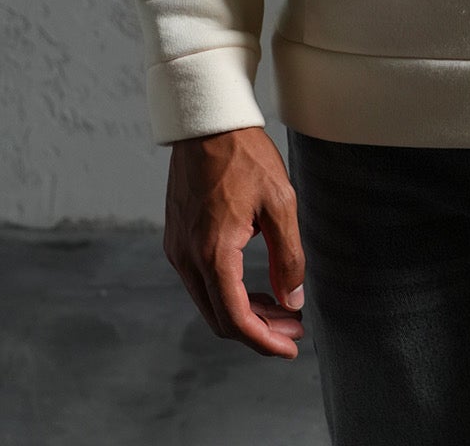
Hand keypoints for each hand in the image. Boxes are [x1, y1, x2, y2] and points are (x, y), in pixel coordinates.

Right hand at [163, 124, 307, 357]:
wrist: (207, 123)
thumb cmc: (245, 157)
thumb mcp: (280, 203)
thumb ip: (288, 256)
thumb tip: (291, 300)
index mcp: (213, 253)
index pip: (236, 319)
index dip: (265, 341)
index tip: (290, 347)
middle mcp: (188, 258)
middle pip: (220, 318)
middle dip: (259, 330)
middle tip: (293, 327)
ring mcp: (177, 249)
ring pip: (209, 302)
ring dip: (243, 311)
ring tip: (280, 307)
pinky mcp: (176, 238)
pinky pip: (200, 281)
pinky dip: (227, 291)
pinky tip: (254, 284)